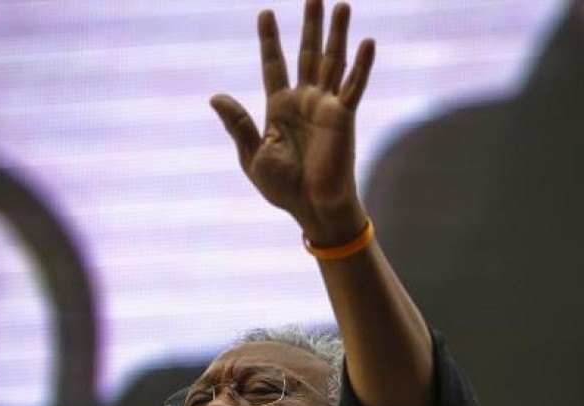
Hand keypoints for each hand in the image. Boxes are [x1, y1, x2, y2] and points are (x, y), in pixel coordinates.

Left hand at [211, 0, 374, 245]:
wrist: (310, 207)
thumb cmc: (282, 187)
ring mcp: (326, 107)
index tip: (266, 13)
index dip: (270, 40)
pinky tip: (368, 42)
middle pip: (306, 54)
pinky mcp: (344, 118)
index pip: (274, 65)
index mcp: (279, 109)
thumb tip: (215, 96)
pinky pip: (354, 87)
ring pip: (332, 61)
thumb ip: (238, 124)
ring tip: (340, 4)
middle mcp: (304, 101)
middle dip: (309, 25)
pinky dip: (362, 65)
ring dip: (336, 34)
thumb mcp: (253, 155)